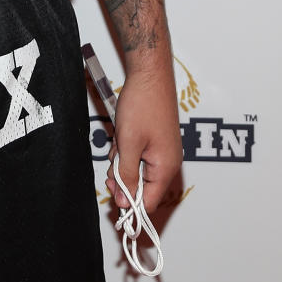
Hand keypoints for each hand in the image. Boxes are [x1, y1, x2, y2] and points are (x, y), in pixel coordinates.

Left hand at [106, 68, 182, 213]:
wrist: (149, 76)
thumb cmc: (142, 106)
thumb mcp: (128, 144)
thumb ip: (126, 175)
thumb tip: (123, 202)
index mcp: (165, 168)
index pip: (149, 203)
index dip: (130, 205)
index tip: (113, 197)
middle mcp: (168, 163)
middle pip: (141, 187)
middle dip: (123, 178)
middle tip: (113, 162)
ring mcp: (162, 152)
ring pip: (137, 170)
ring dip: (123, 161)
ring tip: (119, 142)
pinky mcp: (156, 142)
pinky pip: (138, 156)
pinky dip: (127, 150)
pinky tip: (123, 135)